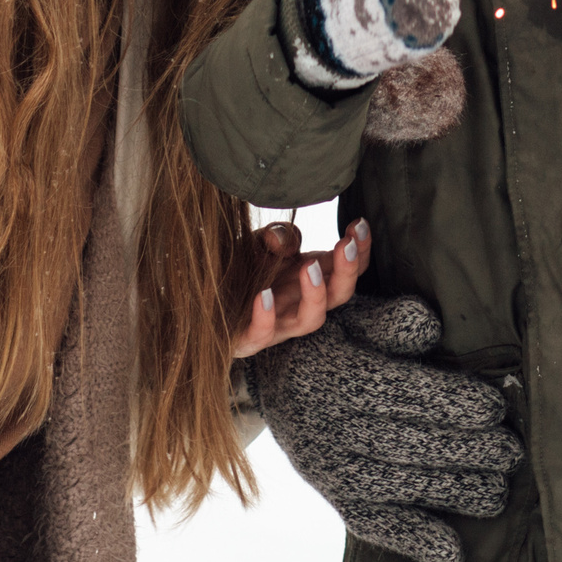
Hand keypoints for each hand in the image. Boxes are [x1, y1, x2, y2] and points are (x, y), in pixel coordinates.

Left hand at [234, 218, 371, 358]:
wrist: (202, 298)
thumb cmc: (239, 270)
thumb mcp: (259, 242)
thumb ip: (278, 236)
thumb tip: (282, 240)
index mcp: (309, 276)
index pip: (347, 267)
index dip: (360, 249)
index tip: (359, 223)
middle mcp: (300, 302)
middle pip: (339, 294)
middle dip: (347, 270)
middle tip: (344, 245)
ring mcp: (278, 323)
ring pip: (311, 320)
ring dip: (316, 294)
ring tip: (307, 267)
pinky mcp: (249, 338)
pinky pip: (262, 334)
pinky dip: (266, 316)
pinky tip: (264, 296)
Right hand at [245, 295, 523, 561]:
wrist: (270, 377)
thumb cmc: (331, 337)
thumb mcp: (351, 313)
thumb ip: (390, 320)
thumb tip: (429, 327)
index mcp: (333, 375)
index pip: (400, 392)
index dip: (449, 400)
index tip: (493, 408)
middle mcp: (326, 427)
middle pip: (405, 443)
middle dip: (465, 450)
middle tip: (510, 452)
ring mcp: (327, 468)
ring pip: (397, 486)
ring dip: (452, 493)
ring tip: (496, 492)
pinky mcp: (332, 495)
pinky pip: (373, 522)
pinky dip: (412, 539)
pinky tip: (451, 550)